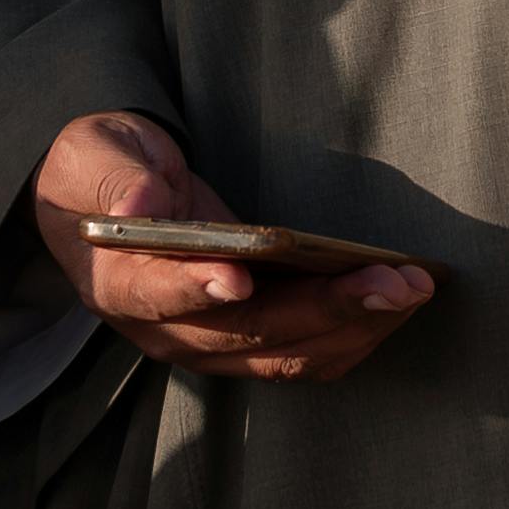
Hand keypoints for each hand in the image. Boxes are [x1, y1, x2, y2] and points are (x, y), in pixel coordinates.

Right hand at [26, 111, 433, 384]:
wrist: (103, 201)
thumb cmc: (101, 170)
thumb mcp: (95, 153)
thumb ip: (117, 179)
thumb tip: (138, 209)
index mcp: (116, 282)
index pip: (157, 295)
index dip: (199, 289)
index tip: (240, 276)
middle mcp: (163, 330)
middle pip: (248, 333)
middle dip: (326, 308)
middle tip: (394, 281)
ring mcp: (207, 344)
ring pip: (286, 355)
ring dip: (354, 326)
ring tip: (413, 288)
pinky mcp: (244, 341)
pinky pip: (303, 354)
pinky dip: (353, 334)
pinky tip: (396, 302)